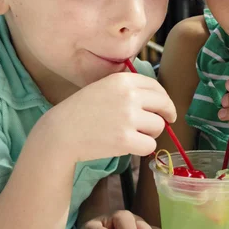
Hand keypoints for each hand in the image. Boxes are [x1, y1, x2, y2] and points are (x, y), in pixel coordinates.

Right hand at [52, 72, 176, 160]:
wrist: (62, 132)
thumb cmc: (81, 110)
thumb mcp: (103, 87)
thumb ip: (127, 88)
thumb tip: (157, 98)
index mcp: (123, 80)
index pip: (156, 87)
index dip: (164, 99)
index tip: (166, 108)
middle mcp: (129, 96)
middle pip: (164, 105)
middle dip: (166, 115)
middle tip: (165, 122)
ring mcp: (128, 118)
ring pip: (158, 127)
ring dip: (150, 133)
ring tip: (133, 134)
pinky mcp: (126, 140)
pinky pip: (150, 145)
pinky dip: (142, 148)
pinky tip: (129, 145)